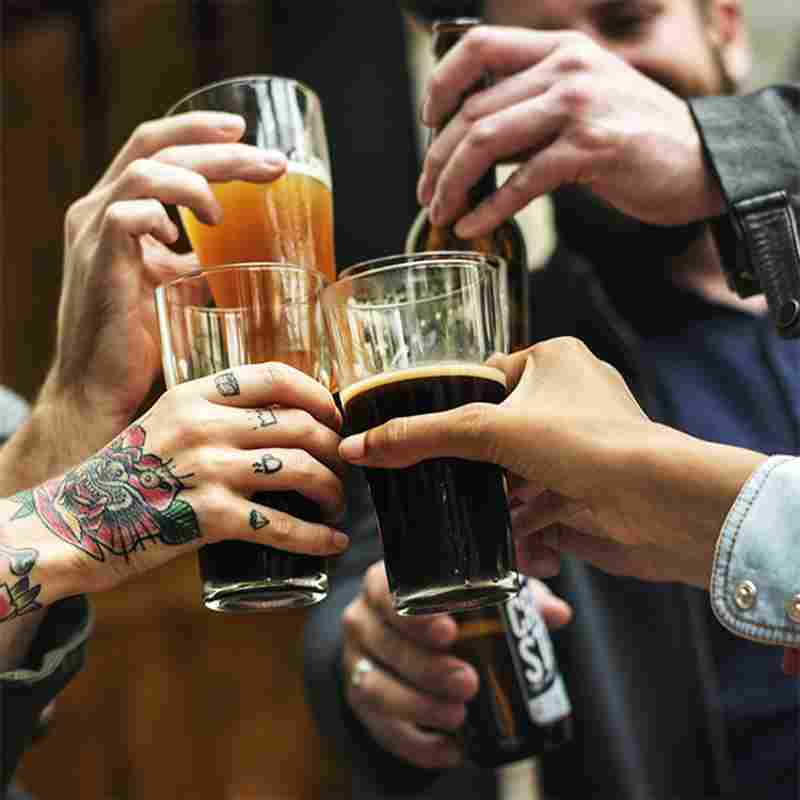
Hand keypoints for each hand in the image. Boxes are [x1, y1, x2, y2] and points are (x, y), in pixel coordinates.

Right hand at [0, 363, 346, 607]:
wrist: (72, 523)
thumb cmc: (123, 475)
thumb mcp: (164, 421)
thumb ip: (212, 414)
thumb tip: (277, 421)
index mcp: (195, 394)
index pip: (275, 376)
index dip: (319, 394)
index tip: (336, 416)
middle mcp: (205, 425)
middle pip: (301, 425)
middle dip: (335, 450)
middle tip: (342, 468)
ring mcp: (209, 469)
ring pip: (301, 469)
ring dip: (333, 490)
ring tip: (336, 504)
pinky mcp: (209, 518)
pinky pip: (282, 526)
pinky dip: (317, 537)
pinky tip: (333, 543)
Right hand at [48, 111, 286, 445]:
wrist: (98, 386)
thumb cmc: (135, 338)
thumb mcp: (171, 285)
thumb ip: (192, 260)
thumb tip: (234, 250)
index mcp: (116, 210)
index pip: (154, 145)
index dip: (197, 129)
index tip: (245, 130)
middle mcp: (98, 210)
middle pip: (157, 147)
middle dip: (221, 148)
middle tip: (273, 162)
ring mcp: (94, 233)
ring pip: (145, 171)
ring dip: (198, 180)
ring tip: (224, 212)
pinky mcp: (99, 262)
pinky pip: (128, 216)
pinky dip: (163, 217)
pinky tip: (185, 239)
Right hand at [339, 338, 765, 587]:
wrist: (667, 508)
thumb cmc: (593, 445)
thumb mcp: (492, 430)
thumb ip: (421, 437)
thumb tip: (358, 446)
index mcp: (552, 361)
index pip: (482, 378)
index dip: (451, 409)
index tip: (419, 439)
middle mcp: (567, 402)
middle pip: (493, 436)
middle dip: (472, 472)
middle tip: (441, 491)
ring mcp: (576, 452)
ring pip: (512, 480)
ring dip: (498, 509)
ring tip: (485, 524)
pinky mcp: (583, 496)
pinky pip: (536, 513)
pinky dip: (524, 534)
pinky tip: (524, 548)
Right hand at [340, 561, 569, 768]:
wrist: (407, 641)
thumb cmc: (449, 609)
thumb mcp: (481, 595)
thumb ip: (516, 597)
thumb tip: (556, 614)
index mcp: (386, 583)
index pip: (390, 590)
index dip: (416, 613)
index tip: (451, 631)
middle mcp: (363, 618)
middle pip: (386, 642)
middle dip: (427, 666)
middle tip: (468, 682)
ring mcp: (355, 660)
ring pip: (375, 685)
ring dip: (418, 705)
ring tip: (460, 717)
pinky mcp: (359, 701)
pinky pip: (380, 728)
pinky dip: (417, 744)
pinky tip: (452, 750)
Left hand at [418, 26, 724, 236]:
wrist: (702, 161)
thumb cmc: (634, 140)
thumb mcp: (579, 107)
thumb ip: (529, 113)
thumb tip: (470, 144)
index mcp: (560, 49)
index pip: (478, 46)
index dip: (441, 84)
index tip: (428, 123)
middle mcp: (566, 67)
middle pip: (473, 109)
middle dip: (437, 158)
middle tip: (425, 192)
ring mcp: (580, 105)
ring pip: (487, 140)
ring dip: (452, 183)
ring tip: (440, 213)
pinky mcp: (592, 147)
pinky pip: (522, 181)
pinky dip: (490, 209)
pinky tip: (473, 228)